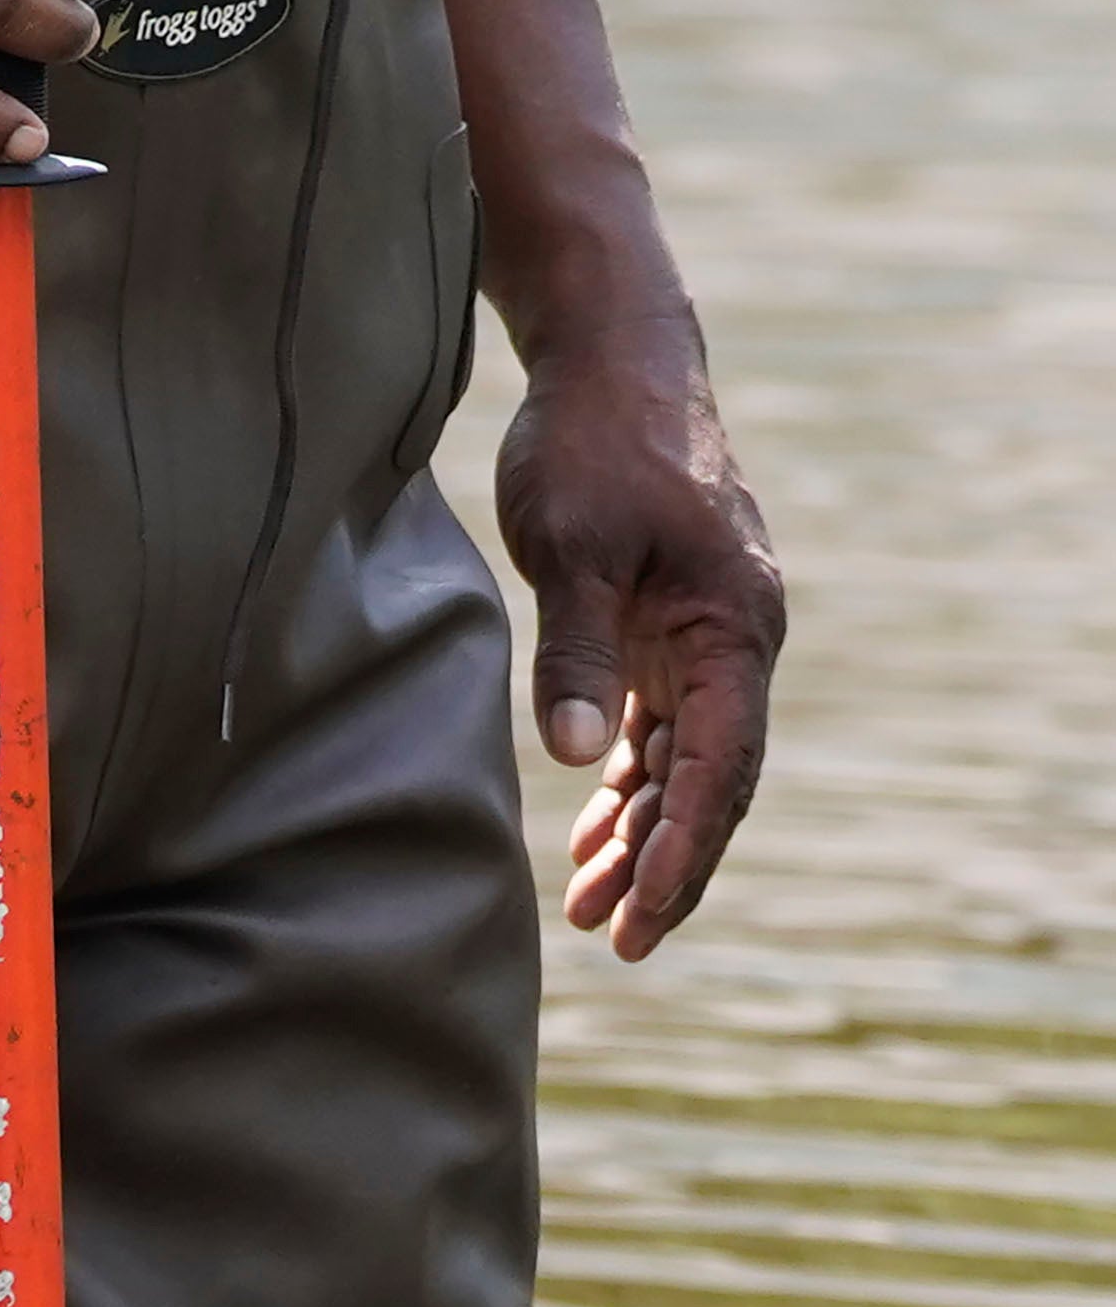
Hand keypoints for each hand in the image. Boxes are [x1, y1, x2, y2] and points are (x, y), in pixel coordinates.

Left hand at [495, 319, 784, 960]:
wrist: (609, 361)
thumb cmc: (588, 443)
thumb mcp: (571, 543)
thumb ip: (577, 651)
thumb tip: (576, 760)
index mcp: (734, 625)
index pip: (721, 763)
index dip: (687, 846)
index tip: (647, 914)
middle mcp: (736, 639)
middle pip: (713, 779)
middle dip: (671, 865)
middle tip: (623, 945)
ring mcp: (705, 637)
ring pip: (685, 762)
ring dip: (643, 836)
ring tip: (593, 913)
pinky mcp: (667, 629)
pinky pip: (660, 730)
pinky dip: (629, 786)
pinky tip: (592, 838)